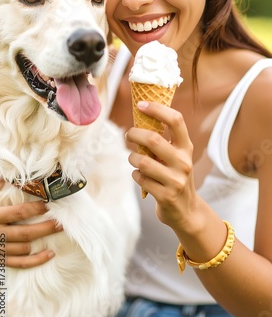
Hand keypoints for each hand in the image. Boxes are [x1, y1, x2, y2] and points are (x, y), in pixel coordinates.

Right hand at [0, 201, 61, 267]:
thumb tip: (7, 175)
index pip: (19, 213)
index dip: (36, 209)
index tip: (49, 204)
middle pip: (26, 232)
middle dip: (46, 227)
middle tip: (61, 221)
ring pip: (25, 249)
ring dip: (43, 241)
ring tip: (57, 231)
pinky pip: (19, 264)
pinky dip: (36, 261)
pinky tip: (50, 254)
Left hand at [126, 101, 196, 230]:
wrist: (187, 211)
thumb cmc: (175, 176)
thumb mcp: (177, 157)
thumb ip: (164, 141)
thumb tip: (141, 117)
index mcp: (186, 148)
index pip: (176, 120)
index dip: (157, 109)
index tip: (141, 105)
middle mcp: (184, 162)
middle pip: (153, 139)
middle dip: (134, 134)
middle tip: (129, 135)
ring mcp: (176, 180)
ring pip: (142, 161)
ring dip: (132, 158)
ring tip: (133, 160)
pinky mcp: (166, 196)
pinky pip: (140, 178)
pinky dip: (135, 175)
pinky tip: (139, 176)